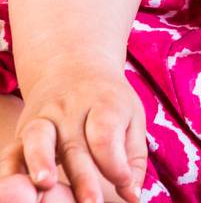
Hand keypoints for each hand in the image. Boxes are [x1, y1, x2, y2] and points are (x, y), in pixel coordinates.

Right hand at [0, 61, 145, 202]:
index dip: (114, 162)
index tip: (123, 183)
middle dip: (82, 176)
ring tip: (46, 185)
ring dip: (41, 162)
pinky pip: (12, 150)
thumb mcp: (131, 119)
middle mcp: (71, 107)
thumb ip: (132, 159)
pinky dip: (11, 170)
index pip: (105, 132)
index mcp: (104, 102)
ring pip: (39, 138)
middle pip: (75, 143)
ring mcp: (45, 117)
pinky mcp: (24, 130)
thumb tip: (132, 197)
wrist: (73, 66)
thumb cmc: (108, 103)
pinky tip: (16, 187)